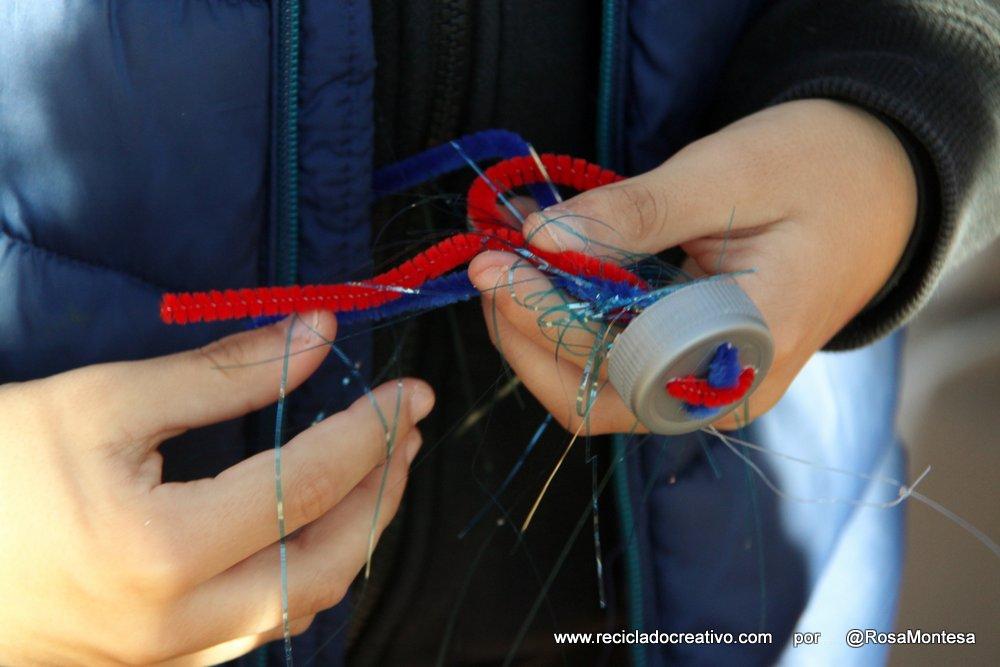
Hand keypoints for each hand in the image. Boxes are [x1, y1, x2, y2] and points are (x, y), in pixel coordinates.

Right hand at [0, 313, 433, 664]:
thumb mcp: (105, 400)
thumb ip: (224, 372)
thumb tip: (318, 334)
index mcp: (163, 550)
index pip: (307, 484)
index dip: (371, 430)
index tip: (411, 390)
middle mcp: (178, 619)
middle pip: (327, 560)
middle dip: (382, 491)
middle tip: (410, 429)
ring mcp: (170, 653)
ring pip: (302, 603)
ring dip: (355, 534)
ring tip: (381, 470)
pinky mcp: (159, 659)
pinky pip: (261, 624)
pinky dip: (308, 572)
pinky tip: (317, 530)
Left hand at [469, 99, 915, 432]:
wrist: (877, 193)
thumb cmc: (821, 174)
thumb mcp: (730, 176)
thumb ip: (637, 213)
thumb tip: (541, 239)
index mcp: (745, 351)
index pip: (616, 362)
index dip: (542, 317)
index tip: (493, 262)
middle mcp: (718, 392)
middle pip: (588, 397)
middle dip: (524, 334)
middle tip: (486, 264)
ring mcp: (700, 389)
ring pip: (588, 390)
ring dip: (535, 331)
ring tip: (507, 262)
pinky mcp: (684, 369)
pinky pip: (606, 365)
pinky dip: (563, 323)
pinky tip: (544, 270)